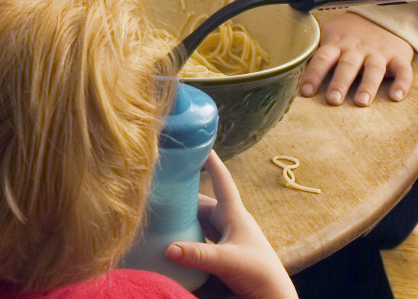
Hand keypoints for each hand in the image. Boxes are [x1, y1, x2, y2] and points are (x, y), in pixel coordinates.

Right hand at [164, 153, 295, 298]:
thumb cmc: (260, 275)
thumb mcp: (229, 262)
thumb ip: (199, 255)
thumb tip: (167, 247)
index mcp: (234, 215)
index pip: (221, 180)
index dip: (211, 160)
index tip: (200, 141)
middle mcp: (227, 224)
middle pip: (200, 202)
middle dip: (182, 194)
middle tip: (159, 186)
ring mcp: (222, 240)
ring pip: (196, 221)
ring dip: (180, 218)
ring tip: (158, 212)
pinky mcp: (218, 256)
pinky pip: (195, 240)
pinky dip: (182, 238)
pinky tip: (167, 240)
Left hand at [299, 11, 414, 106]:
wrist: (383, 17)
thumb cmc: (351, 33)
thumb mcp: (331, 34)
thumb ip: (317, 49)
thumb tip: (293, 67)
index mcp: (337, 44)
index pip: (322, 58)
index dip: (313, 74)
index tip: (306, 91)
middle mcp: (357, 49)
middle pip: (347, 65)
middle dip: (340, 83)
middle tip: (333, 100)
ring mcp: (379, 53)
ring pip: (374, 69)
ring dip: (368, 85)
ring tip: (362, 102)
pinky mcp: (399, 58)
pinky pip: (403, 71)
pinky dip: (402, 83)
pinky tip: (397, 96)